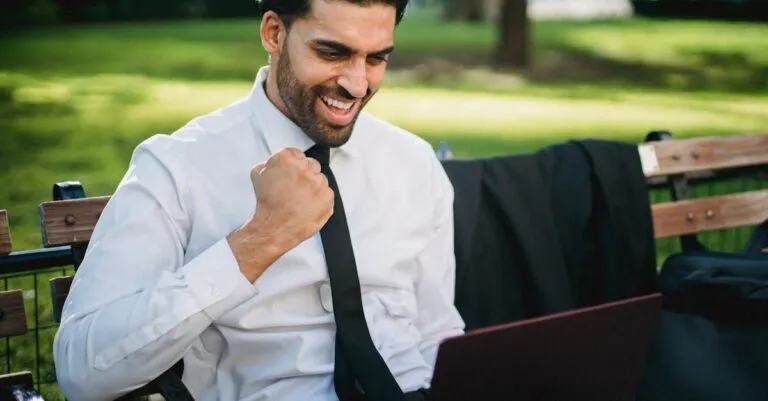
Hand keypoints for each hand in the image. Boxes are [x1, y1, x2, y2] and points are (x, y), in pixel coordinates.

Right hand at [228, 148, 333, 281]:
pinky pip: (327, 194)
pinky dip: (320, 200)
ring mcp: (319, 183)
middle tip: (295, 188)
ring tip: (300, 200)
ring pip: (320, 179)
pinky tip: (307, 206)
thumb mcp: (257, 174)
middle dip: (304, 174)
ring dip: (313, 187)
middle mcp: (305, 168)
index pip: (296, 153)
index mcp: (287, 159)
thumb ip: (269, 163)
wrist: (274, 227)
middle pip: (311, 164)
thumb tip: (276, 162)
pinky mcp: (328, 197)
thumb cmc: (266, 202)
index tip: (290, 174)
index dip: (292, 165)